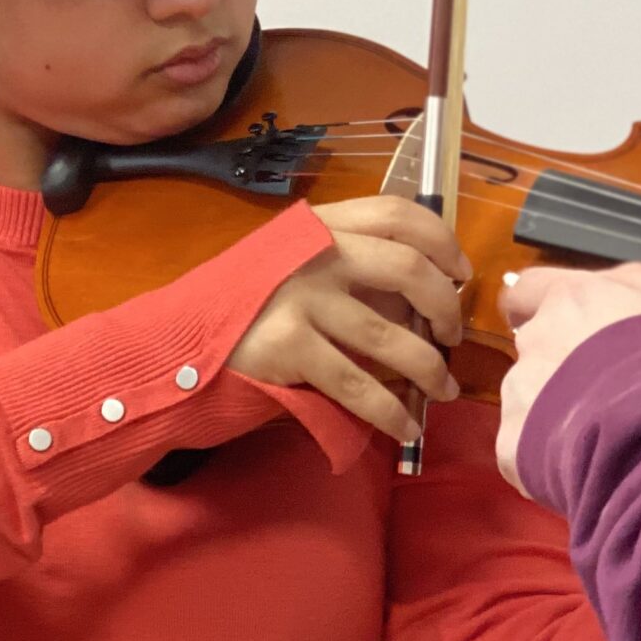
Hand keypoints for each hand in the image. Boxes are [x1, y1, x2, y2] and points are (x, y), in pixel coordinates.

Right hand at [227, 196, 468, 443]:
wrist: (178, 336)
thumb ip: (344, 260)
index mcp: (321, 224)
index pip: (397, 213)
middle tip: (452, 336)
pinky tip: (405, 427)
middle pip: (408, 268)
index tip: (461, 273)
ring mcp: (301, 298)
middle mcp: (315, 252)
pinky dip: (390, 411)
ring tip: (441, 389)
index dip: (441, 240)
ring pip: (390, 336)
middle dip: (445, 306)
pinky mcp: (289, 346)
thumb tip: (422, 290)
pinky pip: (357, 385)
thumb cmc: (245, 301)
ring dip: (428, 368)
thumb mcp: (292, 259)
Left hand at [494, 262, 640, 495]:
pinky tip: (587, 462)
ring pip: (528, 396)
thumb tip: (605, 287)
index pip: (527, 289)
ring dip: (553, 409)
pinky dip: (547, 454)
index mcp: (572, 298)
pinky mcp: (514, 442)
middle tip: (600, 390)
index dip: (531, 305)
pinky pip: (526, 445)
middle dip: (557, 363)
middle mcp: (537, 337)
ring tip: (599, 433)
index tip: (542, 322)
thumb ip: (632, 287)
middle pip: (534, 346)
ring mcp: (521, 391)